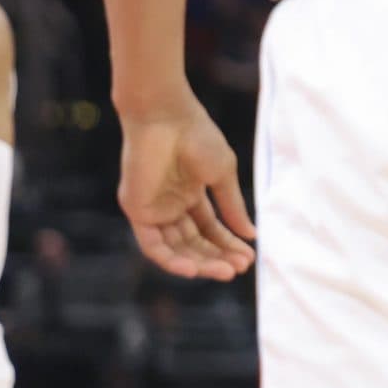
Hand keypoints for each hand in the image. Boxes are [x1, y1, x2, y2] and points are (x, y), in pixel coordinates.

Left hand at [117, 85, 254, 280]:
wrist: (166, 117)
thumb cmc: (197, 136)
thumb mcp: (222, 175)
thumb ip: (232, 206)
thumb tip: (250, 234)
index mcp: (190, 194)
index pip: (209, 229)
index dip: (228, 244)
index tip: (249, 257)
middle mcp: (170, 205)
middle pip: (194, 243)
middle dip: (217, 257)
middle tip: (240, 268)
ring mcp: (153, 209)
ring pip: (175, 249)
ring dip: (199, 263)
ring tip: (225, 271)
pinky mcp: (137, 211)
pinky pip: (153, 245)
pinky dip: (171, 260)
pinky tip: (192, 268)